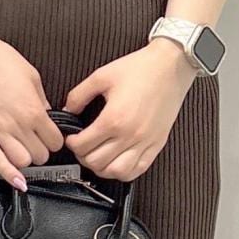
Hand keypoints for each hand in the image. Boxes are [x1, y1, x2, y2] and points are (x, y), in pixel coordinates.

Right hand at [0, 22, 66, 191]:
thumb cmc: (1, 59)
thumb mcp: (32, 76)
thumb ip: (41, 101)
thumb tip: (46, 117)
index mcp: (33, 110)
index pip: (54, 141)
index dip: (54, 140)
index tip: (50, 137)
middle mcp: (16, 125)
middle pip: (40, 156)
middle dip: (41, 150)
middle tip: (36, 142)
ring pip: (21, 162)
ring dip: (25, 159)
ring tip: (22, 149)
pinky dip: (8, 175)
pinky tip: (17, 183)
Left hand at [61, 42, 196, 181]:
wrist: (170, 66)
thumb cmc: (142, 69)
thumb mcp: (102, 76)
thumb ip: (79, 95)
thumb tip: (68, 109)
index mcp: (114, 118)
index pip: (83, 145)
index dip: (71, 143)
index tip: (72, 137)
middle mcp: (130, 134)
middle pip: (96, 162)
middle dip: (83, 156)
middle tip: (81, 146)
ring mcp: (145, 142)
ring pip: (116, 172)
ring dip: (102, 168)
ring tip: (98, 156)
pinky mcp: (157, 144)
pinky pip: (139, 169)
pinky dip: (124, 171)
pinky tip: (117, 162)